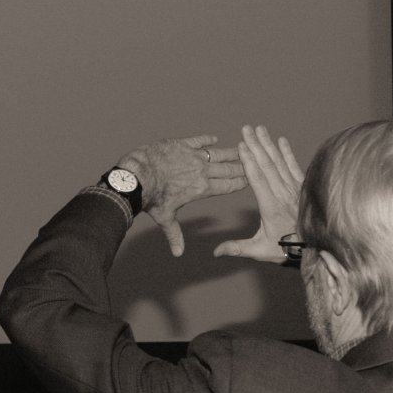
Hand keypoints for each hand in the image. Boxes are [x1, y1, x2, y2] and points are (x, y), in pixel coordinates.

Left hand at [118, 135, 246, 256]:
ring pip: (218, 153)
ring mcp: (192, 156)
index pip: (227, 186)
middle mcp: (202, 171)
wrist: (138, 176)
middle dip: (242, 166)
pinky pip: (198, 140)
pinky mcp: (181, 144)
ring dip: (231, 152)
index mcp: (201, 189)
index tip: (251, 179)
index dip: (240, 182)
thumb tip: (177, 253)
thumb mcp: (165, 218)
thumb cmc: (151, 199)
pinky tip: (214, 139)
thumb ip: (174, 234)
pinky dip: (206, 140)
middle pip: (228, 169)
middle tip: (253, 162)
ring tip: (242, 149)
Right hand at [214, 125, 303, 262]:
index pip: (257, 179)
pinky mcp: (302, 188)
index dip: (249, 160)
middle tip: (246, 129)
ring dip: (268, 145)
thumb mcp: (259, 250)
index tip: (241, 145)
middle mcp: (283, 194)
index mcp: (271, 206)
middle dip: (256, 145)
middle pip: (267, 165)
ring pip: (280, 163)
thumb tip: (215, 252)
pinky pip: (294, 167)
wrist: (315, 248)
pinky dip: (288, 153)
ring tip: (260, 129)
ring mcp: (294, 190)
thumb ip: (237, 248)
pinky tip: (281, 141)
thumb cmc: (285, 249)